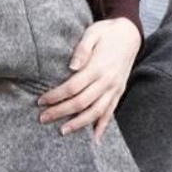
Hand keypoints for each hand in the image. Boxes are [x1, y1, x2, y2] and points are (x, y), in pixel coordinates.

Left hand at [38, 18, 140, 140]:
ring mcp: (115, 88)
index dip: (56, 96)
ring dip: (79, 124)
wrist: (130, 33)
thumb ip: (82, 49)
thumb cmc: (106, 32)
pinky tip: (94, 138)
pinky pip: (110, 112)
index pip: (73, 87)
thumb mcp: (92, 33)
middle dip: (61, 112)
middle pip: (81, 102)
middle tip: (43, 118)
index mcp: (98, 67)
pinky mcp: (119, 91)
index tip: (41, 101)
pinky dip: (102, 126)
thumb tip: (72, 66)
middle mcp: (107, 81)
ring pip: (96, 112)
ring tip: (63, 131)